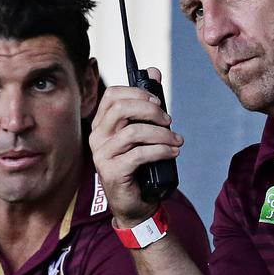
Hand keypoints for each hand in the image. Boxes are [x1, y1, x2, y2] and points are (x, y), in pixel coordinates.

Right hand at [89, 68, 182, 226]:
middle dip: (150, 110)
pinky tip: (173, 153)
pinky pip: (139, 154)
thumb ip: (146, 104)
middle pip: (120, 109)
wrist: (134, 202)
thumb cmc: (138, 165)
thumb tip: (154, 71)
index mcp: (101, 124)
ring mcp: (102, 155)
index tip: (157, 101)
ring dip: (161, 134)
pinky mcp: (112, 171)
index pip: (112, 96)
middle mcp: (97, 137)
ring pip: (133, 132)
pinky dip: (161, 151)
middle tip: (168, 120)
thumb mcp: (143, 132)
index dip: (136, 93)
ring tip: (176, 141)